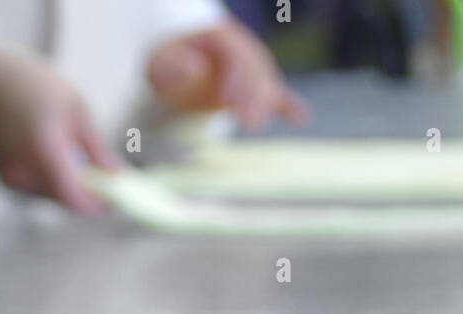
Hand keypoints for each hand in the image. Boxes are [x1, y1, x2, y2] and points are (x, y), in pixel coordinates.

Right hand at [0, 46, 119, 214]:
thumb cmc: (28, 83)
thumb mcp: (74, 107)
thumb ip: (96, 148)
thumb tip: (116, 175)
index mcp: (44, 152)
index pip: (75, 199)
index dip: (97, 205)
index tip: (112, 199)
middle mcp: (24, 172)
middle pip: (64, 200)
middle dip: (84, 191)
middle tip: (98, 171)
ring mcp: (9, 178)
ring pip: (50, 196)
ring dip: (66, 184)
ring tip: (69, 152)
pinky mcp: (1, 179)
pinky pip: (34, 189)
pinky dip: (48, 179)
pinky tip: (47, 152)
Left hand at [146, 22, 308, 131]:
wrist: (176, 64)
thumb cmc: (167, 64)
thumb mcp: (162, 63)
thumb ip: (174, 66)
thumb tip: (195, 69)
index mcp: (221, 37)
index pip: (237, 55)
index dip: (237, 78)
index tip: (228, 103)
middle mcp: (243, 48)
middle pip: (257, 70)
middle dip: (254, 96)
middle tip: (248, 123)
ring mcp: (253, 67)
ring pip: (266, 82)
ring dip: (264, 104)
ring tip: (255, 126)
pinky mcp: (256, 86)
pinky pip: (276, 93)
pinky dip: (288, 106)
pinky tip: (301, 119)